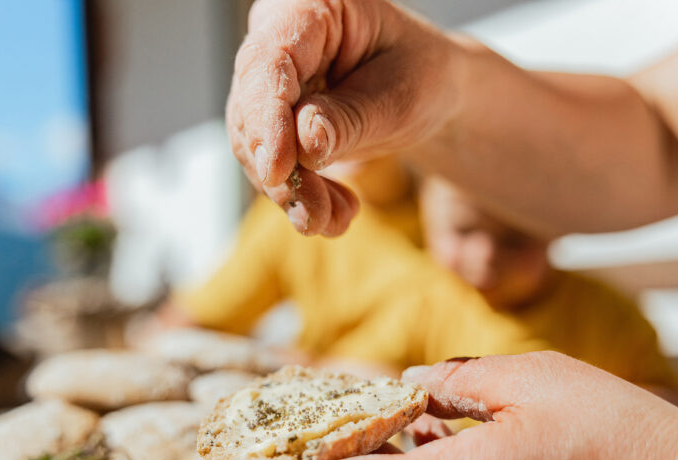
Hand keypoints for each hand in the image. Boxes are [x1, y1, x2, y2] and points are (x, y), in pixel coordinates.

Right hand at [227, 0, 462, 235]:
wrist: (426, 94)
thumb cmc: (420, 77)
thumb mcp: (399, 97)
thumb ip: (349, 120)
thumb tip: (304, 144)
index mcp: (310, 10)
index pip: (269, 62)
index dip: (267, 119)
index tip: (279, 171)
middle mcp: (275, 40)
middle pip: (252, 111)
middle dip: (283, 174)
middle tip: (318, 215)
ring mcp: (267, 84)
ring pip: (254, 148)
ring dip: (293, 194)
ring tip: (336, 220)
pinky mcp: (269, 123)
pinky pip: (268, 167)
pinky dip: (300, 198)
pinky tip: (335, 216)